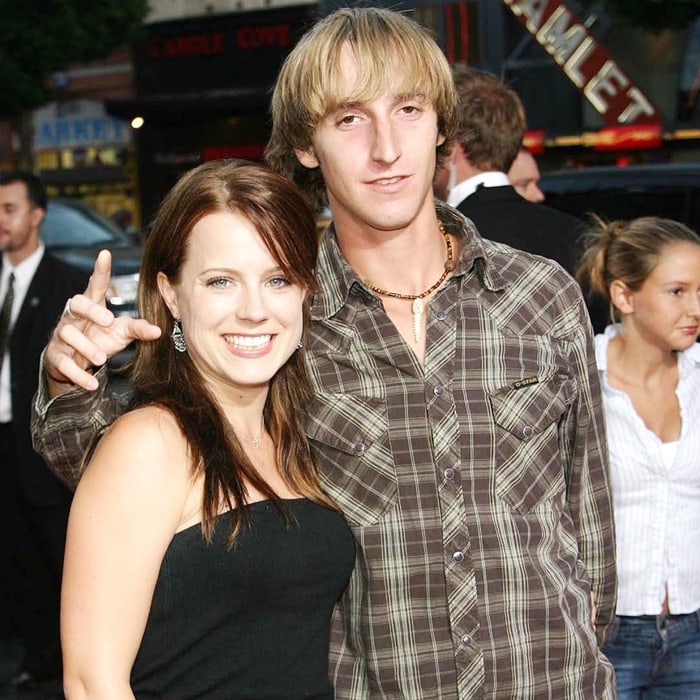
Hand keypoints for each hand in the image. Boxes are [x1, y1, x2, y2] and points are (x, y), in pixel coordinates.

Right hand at [44, 250, 160, 394]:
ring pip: (68, 334)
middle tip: (109, 320)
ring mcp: (62, 335)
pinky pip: (63, 362)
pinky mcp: (55, 356)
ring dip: (86, 347)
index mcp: (92, 306)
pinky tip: (92, 384)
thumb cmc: (100, 339)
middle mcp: (74, 317)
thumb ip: (138, 329)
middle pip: (76, 303)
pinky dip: (78, 374)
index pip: (96, 285)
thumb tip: (158, 330)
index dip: (100, 270)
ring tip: (102, 359)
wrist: (78, 364)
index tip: (106, 254)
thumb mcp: (121, 332)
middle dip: (91, 311)